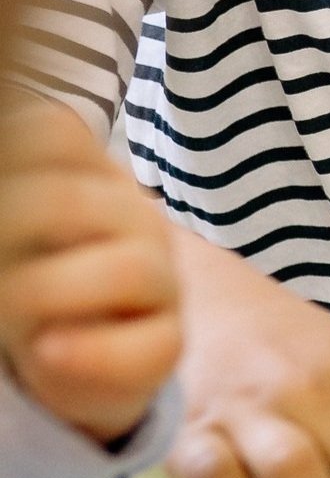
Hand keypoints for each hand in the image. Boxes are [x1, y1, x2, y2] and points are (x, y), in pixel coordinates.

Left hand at [0, 104, 180, 441]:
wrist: (76, 357)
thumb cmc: (35, 287)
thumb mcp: (22, 232)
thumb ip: (24, 198)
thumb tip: (6, 120)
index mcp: (93, 179)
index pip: (51, 135)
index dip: (10, 156)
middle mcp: (134, 219)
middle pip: (72, 202)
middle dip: (14, 227)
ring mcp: (161, 279)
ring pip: (126, 267)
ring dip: (47, 291)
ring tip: (7, 309)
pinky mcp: (166, 343)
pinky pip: (148, 347)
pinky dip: (91, 351)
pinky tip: (47, 350)